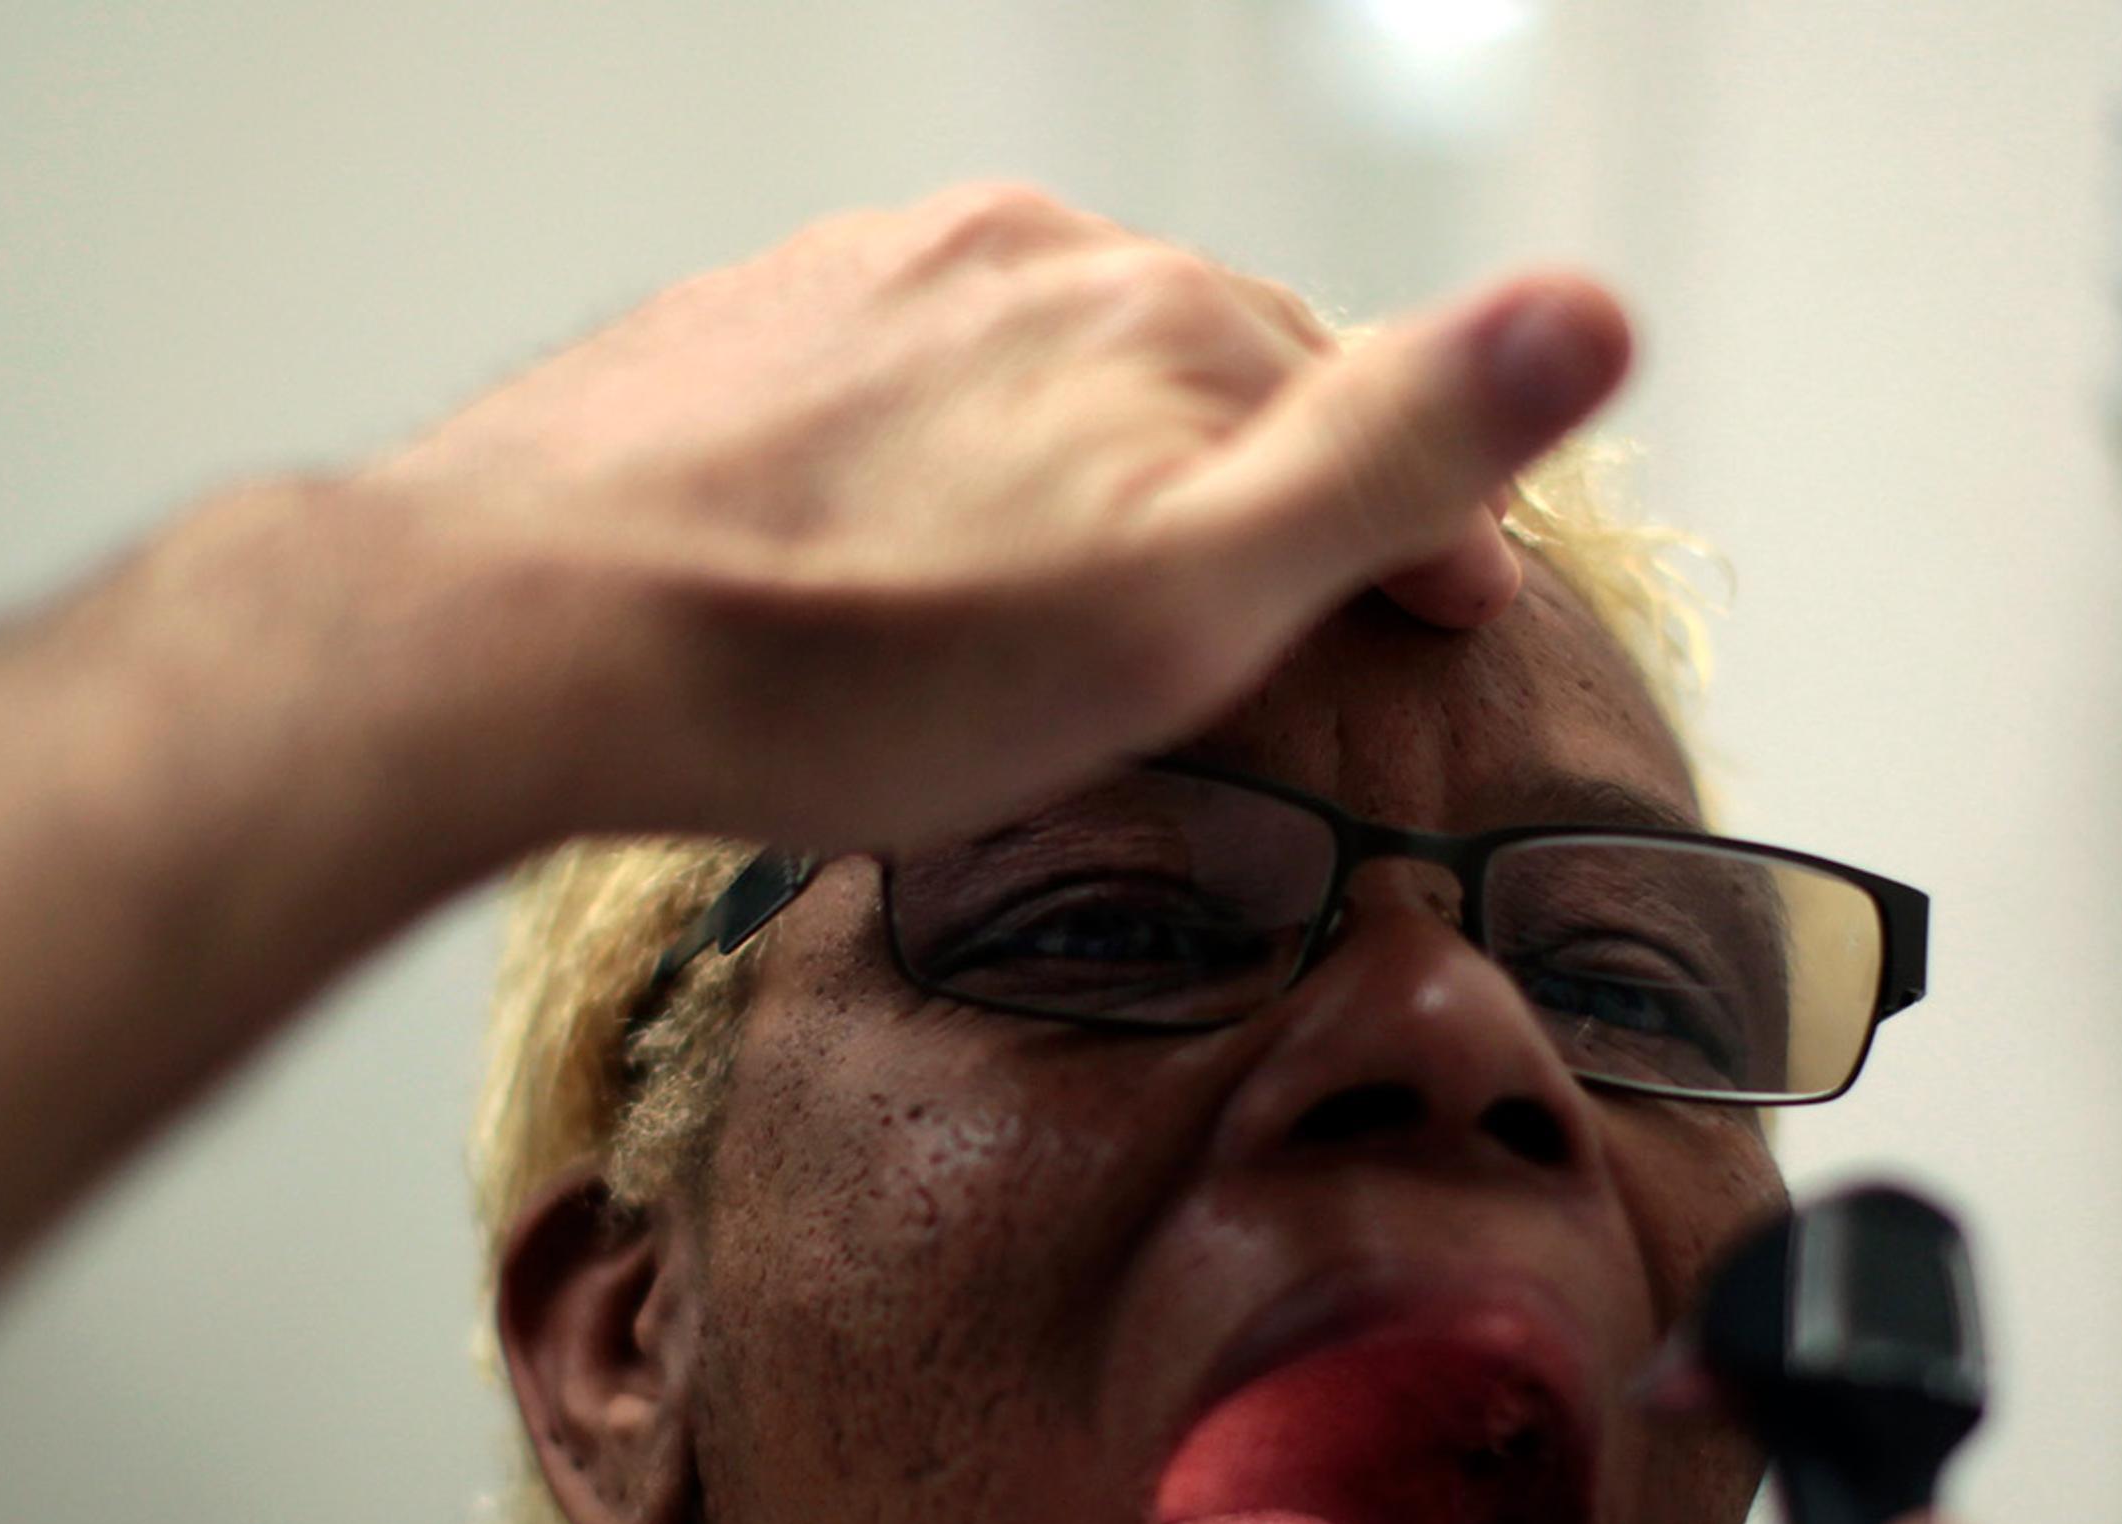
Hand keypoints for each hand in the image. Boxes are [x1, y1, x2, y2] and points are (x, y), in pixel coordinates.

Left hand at [355, 182, 1628, 852]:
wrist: (525, 634)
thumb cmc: (853, 666)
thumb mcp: (1181, 598)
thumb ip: (1390, 457)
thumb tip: (1596, 312)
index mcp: (1155, 320)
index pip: (1359, 402)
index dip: (1431, 517)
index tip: (1459, 606)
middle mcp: (1018, 260)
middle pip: (1204, 367)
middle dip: (1271, 465)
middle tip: (1305, 589)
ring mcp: (865, 282)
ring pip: (1045, 363)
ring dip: (1106, 448)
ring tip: (1113, 569)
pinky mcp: (739, 336)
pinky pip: (901, 382)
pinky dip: (954, 452)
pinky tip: (921, 541)